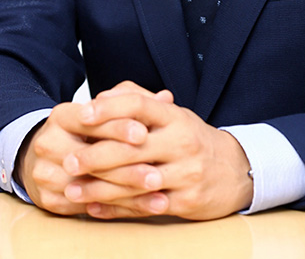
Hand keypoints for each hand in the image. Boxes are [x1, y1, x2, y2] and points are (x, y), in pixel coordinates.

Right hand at [15, 82, 171, 215]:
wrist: (43, 157)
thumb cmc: (83, 132)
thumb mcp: (102, 113)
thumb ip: (133, 105)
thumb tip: (166, 98)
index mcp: (62, 116)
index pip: (92, 120)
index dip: (119, 127)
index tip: (144, 134)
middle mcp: (48, 143)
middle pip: (90, 157)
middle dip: (127, 167)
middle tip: (158, 174)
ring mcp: (45, 173)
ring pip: (90, 186)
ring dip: (127, 193)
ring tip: (158, 196)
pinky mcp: (48, 199)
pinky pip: (86, 207)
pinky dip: (117, 209)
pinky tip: (142, 209)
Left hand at [62, 83, 253, 219]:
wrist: (236, 170)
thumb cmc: (191, 139)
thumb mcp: (171, 115)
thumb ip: (136, 101)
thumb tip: (101, 96)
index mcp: (175, 117)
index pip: (139, 106)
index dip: (109, 108)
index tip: (81, 114)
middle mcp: (181, 142)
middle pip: (132, 147)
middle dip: (95, 154)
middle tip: (68, 159)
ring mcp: (185, 173)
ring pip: (134, 181)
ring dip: (98, 188)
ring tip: (71, 189)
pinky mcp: (186, 201)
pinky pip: (144, 206)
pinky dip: (116, 209)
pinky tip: (94, 208)